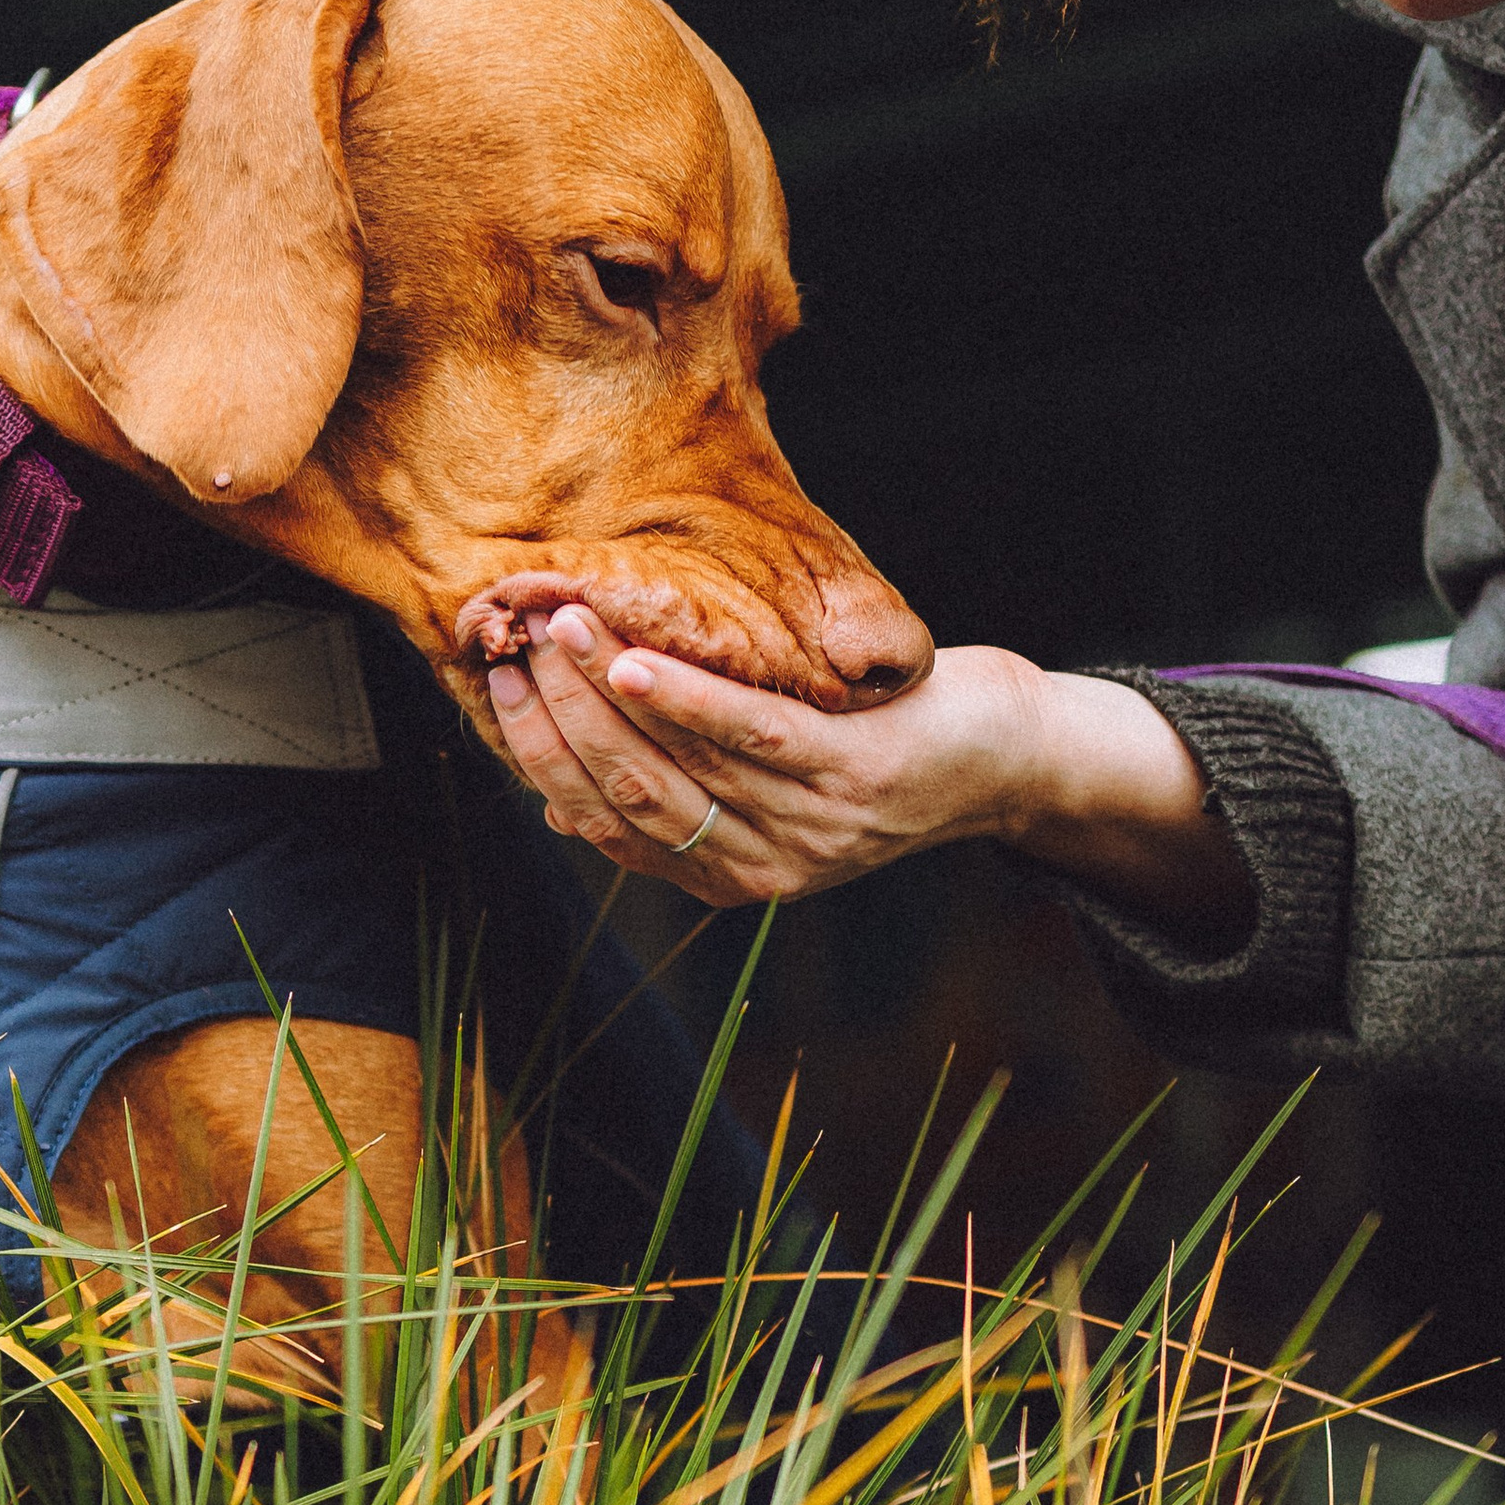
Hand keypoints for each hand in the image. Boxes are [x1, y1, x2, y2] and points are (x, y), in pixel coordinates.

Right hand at [486, 608, 1253, 940]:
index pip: (601, 821)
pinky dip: (686, 699)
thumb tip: (556, 808)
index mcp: (727, 876)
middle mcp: (763, 864)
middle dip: (557, 718)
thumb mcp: (770, 789)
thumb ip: (677, 799)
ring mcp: (813, 825)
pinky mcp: (859, 775)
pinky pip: (755, 735)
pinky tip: (634, 658)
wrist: (1009, 761)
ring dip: (606, 694)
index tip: (495, 683)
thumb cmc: (874, 751)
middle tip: (515, 643)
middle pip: (627, 794)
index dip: (538, 755)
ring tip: (561, 629)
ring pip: (679, 766)